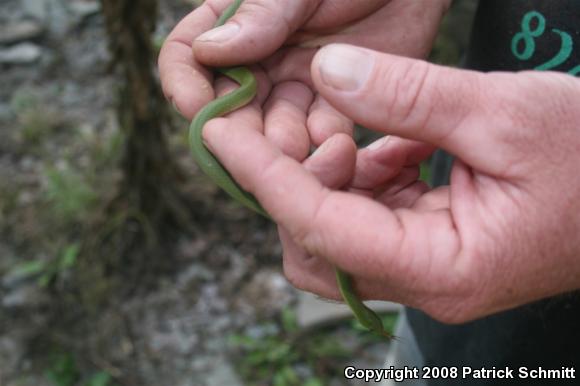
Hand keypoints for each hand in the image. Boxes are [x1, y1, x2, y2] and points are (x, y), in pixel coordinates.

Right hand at [159, 0, 450, 158]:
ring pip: (274, 128)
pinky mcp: (336, 104)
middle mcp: (259, 60)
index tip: (195, 108)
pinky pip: (322, 133)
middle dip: (239, 131)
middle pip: (230, 107)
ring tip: (300, 148)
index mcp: (236, 25)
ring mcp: (296, 85)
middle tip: (255, 147)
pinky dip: (324, 144)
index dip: (184, 85)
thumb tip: (208, 50)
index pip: (188, 56)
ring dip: (282, 144)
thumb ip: (261, 13)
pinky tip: (334, 144)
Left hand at [202, 44, 579, 323]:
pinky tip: (387, 143)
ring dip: (329, 181)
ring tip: (353, 132)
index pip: (323, 228)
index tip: (219, 133)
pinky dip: (363, 178)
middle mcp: (428, 284)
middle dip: (293, 187)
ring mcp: (429, 269)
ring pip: (338, 234)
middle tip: (305, 129)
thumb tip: (328, 74)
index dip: (266, 177)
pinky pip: (371, 217)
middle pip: (317, 247)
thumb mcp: (506, 112)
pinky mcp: (433, 246)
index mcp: (445, 270)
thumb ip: (411, 96)